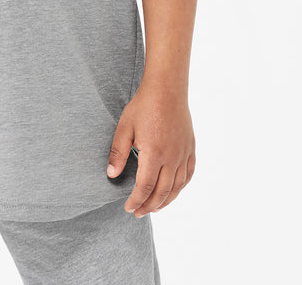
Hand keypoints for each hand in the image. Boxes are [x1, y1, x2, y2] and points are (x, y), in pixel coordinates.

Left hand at [106, 79, 195, 216]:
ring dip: (165, 201)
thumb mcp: (124, 128)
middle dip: (149, 206)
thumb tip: (111, 174)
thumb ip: (118, 153)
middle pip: (162, 192)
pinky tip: (173, 191)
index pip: (145, 188)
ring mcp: (183, 154)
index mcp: (154, 154)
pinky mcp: (190, 148)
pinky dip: (181, 187)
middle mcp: (172, 158)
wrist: (166, 89)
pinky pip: (188, 174)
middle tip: (138, 213)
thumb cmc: (143, 106)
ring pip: (177, 187)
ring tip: (154, 208)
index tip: (128, 208)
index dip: (136, 201)